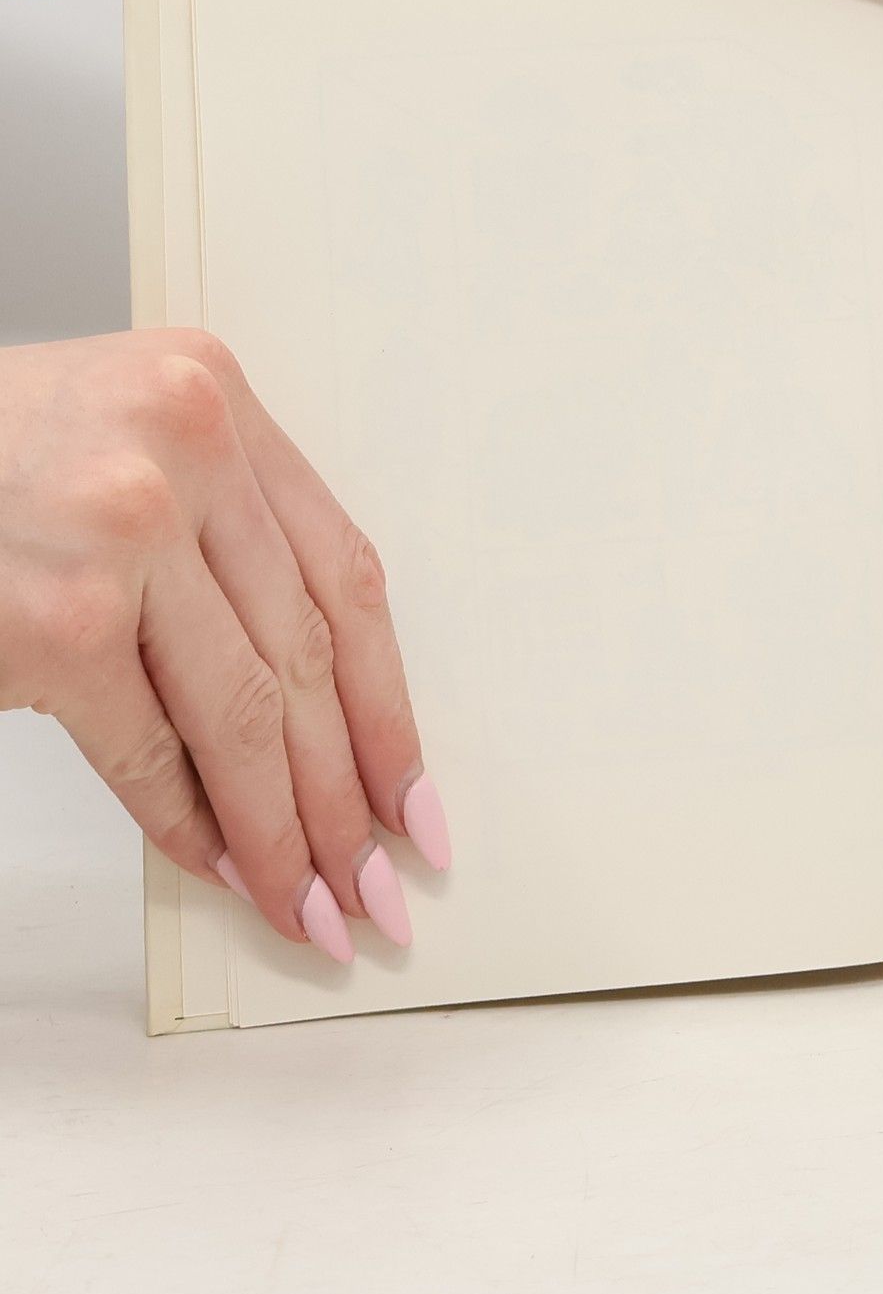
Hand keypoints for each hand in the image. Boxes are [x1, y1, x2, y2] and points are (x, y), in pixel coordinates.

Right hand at [0, 332, 450, 959]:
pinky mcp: (59, 620)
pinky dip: (193, 825)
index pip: (344, 572)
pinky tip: (226, 870)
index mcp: (214, 393)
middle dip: (350, 789)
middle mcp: (187, 447)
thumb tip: (307, 714)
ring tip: (317, 901)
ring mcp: (123, 532)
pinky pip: (151, 750)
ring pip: (247, 712)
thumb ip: (216, 537)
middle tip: (379, 879)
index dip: (389, 698)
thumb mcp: (121, 449)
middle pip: (308, 651)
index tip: (411, 788)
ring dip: (288, 829)